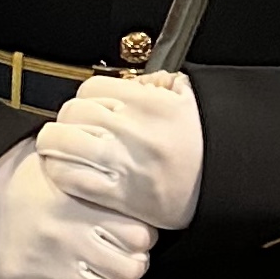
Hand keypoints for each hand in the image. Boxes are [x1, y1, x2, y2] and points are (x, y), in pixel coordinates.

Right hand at [0, 139, 153, 278]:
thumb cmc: (15, 181)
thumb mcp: (57, 167)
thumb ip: (93, 181)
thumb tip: (131, 187)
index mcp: (74, 204)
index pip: (137, 234)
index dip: (143, 239)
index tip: (137, 238)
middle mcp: (64, 236)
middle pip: (129, 268)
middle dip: (134, 268)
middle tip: (127, 262)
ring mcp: (46, 266)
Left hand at [36, 69, 203, 230]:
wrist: (225, 187)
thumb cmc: (207, 145)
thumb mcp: (188, 99)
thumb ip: (155, 83)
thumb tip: (126, 82)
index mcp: (151, 104)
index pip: (92, 88)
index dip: (85, 97)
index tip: (90, 108)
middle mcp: (135, 132)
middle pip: (73, 113)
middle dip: (69, 119)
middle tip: (74, 128)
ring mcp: (125, 164)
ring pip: (63, 143)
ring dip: (55, 144)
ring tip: (60, 147)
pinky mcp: (121, 196)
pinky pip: (72, 178)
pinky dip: (60, 172)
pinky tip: (64, 169)